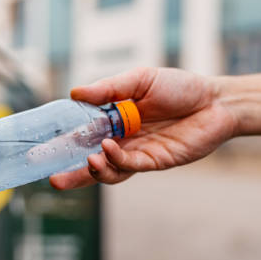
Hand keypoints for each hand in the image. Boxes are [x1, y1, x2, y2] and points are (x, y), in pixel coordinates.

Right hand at [49, 67, 236, 188]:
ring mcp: (137, 152)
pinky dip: (115, 160)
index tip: (44, 148)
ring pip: (108, 170)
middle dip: (71, 174)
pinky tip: (107, 148)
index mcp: (114, 120)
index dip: (64, 144)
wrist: (216, 101)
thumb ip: (108, 88)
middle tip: (52, 179)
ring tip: (88, 158)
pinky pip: (129, 166)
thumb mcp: (139, 79)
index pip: (83, 135)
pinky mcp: (154, 161)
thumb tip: (74, 92)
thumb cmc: (179, 87)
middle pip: (90, 161)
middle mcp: (122, 140)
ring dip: (94, 169)